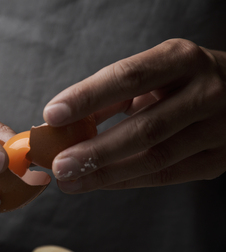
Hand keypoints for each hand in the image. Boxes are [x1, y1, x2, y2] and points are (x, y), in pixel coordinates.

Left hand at [43, 39, 225, 192]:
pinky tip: (98, 183)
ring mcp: (219, 128)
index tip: (52, 115)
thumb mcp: (151, 74)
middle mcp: (206, 91)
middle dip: (96, 151)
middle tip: (59, 165)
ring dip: (106, 174)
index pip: (129, 77)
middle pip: (146, 128)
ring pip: (156, 158)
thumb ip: (111, 96)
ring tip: (70, 180)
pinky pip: (166, 176)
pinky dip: (126, 181)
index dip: (88, 97)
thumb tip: (64, 123)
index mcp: (182, 59)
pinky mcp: (219, 160)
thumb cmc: (180, 82)